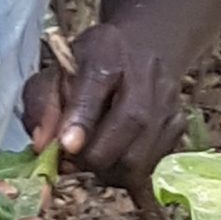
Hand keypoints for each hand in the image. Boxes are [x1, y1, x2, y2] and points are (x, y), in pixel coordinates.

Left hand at [22, 22, 184, 189]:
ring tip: (91, 160)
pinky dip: (128, 172)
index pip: (97, 83)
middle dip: (92, 155)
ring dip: (109, 170)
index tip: (66, 146)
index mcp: (106, 50)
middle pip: (128, 124)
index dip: (82, 118)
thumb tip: (42, 145)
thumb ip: (41, 104)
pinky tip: (114, 157)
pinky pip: (152, 165)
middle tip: (70, 160)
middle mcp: (145, 73)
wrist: (143, 47)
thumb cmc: (90, 64)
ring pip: (141, 155)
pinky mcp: (179, 123)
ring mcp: (168, 100)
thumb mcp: (57, 72)